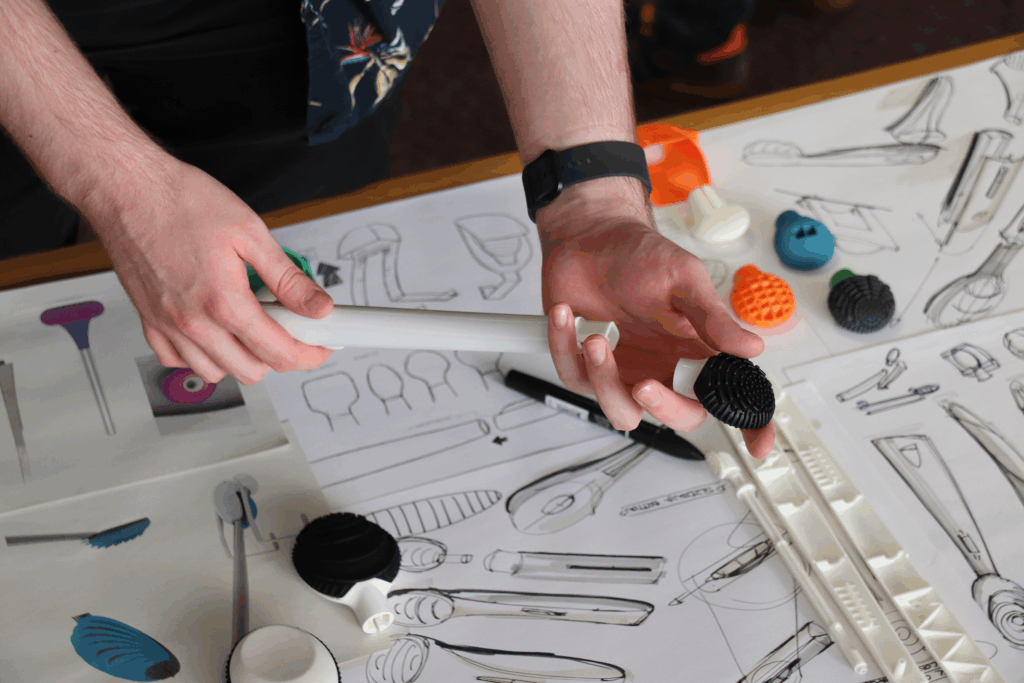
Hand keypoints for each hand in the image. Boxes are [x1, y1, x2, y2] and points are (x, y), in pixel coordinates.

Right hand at [89, 158, 334, 384]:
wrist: (127, 189)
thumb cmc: (180, 202)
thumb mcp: (250, 233)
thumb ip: (287, 278)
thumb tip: (318, 306)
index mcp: (223, 302)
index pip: (278, 352)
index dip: (309, 354)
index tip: (320, 346)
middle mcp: (192, 322)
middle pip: (250, 371)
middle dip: (279, 358)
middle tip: (291, 331)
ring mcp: (166, 325)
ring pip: (214, 372)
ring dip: (241, 359)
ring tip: (252, 327)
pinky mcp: (148, 321)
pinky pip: (177, 361)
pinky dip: (201, 356)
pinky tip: (215, 332)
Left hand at [539, 178, 774, 458]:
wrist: (588, 237)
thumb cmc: (639, 254)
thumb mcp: (683, 279)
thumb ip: (712, 318)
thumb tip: (750, 347)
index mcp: (696, 351)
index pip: (730, 395)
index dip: (750, 424)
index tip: (760, 445)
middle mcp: (664, 367)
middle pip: (677, 416)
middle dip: (662, 408)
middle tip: (648, 386)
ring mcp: (624, 370)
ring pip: (620, 410)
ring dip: (605, 379)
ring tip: (598, 338)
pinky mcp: (585, 365)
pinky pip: (575, 377)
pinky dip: (565, 346)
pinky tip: (566, 315)